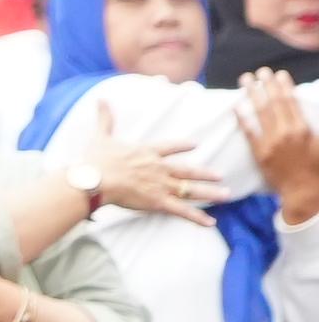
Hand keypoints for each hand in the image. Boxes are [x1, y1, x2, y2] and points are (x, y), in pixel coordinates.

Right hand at [84, 98, 220, 227]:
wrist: (95, 180)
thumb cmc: (96, 159)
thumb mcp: (101, 136)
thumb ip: (105, 119)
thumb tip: (101, 99)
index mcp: (147, 152)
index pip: (170, 147)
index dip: (183, 145)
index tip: (196, 144)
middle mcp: (159, 168)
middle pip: (188, 170)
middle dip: (205, 173)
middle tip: (220, 175)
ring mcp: (161, 185)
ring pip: (191, 190)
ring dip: (210, 193)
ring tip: (226, 195)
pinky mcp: (158, 202)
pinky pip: (182, 211)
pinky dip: (197, 217)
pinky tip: (211, 222)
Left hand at [241, 69, 318, 221]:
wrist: (304, 191)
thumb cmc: (316, 167)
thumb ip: (313, 126)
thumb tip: (305, 108)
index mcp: (303, 129)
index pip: (291, 102)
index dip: (284, 86)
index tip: (279, 74)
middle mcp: (287, 133)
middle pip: (274, 103)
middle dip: (266, 85)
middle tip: (260, 71)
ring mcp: (271, 142)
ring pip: (260, 113)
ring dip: (252, 94)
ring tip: (245, 79)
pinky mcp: (260, 153)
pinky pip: (249, 132)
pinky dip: (242, 118)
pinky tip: (236, 105)